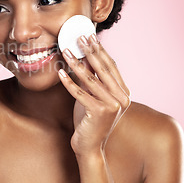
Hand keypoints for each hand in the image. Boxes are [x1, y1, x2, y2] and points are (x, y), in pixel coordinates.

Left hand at [58, 33, 130, 156]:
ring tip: (65, 51)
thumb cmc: (89, 120)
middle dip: (89, 51)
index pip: (111, 66)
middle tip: (79, 37)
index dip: (100, 50)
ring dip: (76, 63)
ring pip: (90, 79)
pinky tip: (60, 72)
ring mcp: (112, 105)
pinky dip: (68, 82)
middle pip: (103, 69)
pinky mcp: (99, 112)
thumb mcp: (93, 96)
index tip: (90, 36)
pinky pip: (80, 93)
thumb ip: (92, 79)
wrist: (90, 146)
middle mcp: (121, 98)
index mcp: (123, 93)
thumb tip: (83, 56)